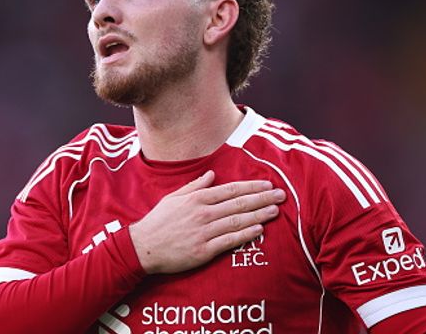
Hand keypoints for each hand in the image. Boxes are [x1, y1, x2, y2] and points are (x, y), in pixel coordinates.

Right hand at [129, 170, 284, 273]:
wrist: (144, 247)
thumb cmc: (158, 222)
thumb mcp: (174, 198)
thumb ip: (195, 186)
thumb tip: (211, 175)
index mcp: (197, 198)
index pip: (231, 190)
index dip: (251, 186)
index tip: (267, 184)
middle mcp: (203, 213)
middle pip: (239, 204)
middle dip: (263, 198)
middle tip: (281, 195)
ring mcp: (204, 232)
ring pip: (238, 221)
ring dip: (259, 214)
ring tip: (275, 210)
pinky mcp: (204, 250)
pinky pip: (229, 240)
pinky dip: (245, 234)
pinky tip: (259, 229)